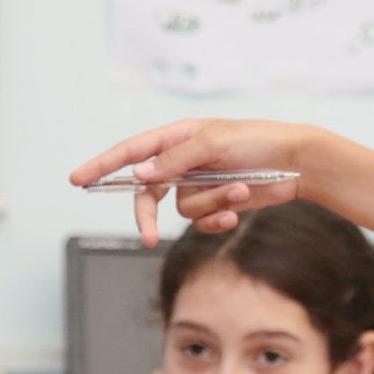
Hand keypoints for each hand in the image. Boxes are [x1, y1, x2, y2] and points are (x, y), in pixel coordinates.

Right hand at [68, 118, 314, 245]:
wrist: (297, 163)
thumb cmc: (259, 142)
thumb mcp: (216, 143)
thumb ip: (175, 159)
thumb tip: (141, 175)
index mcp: (177, 137)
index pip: (130, 153)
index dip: (102, 165)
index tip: (75, 179)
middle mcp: (183, 162)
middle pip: (146, 194)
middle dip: (149, 215)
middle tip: (149, 236)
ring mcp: (199, 184)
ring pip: (182, 209)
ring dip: (211, 203)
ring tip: (240, 190)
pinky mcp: (217, 203)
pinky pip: (202, 221)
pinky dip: (218, 218)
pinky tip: (238, 208)